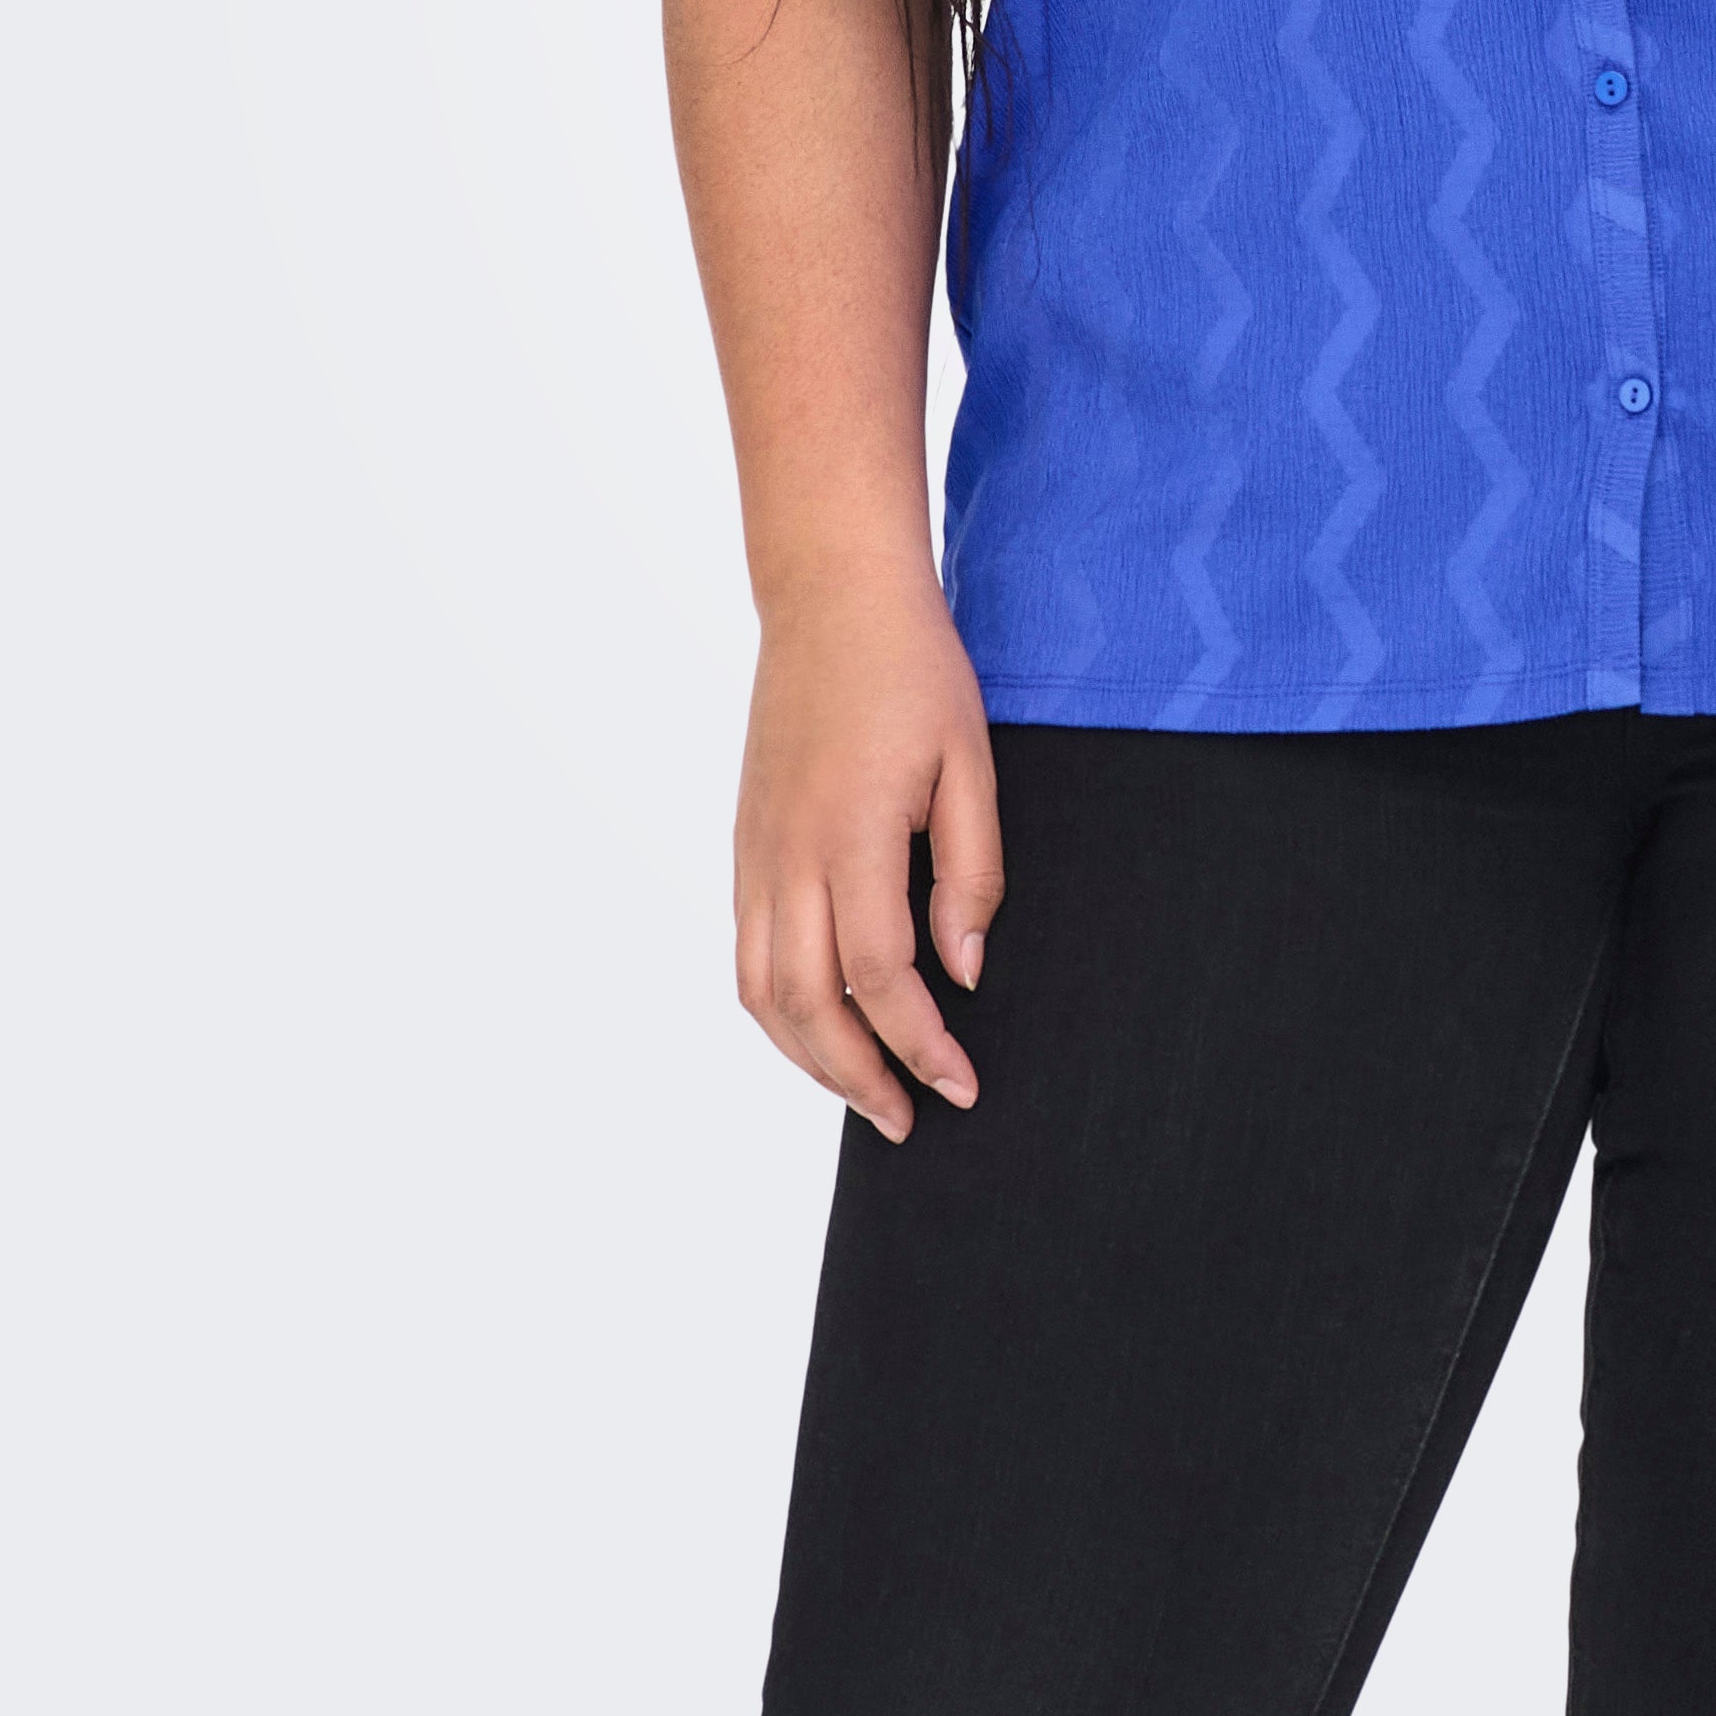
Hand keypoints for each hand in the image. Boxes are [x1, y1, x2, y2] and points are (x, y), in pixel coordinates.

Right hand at [733, 563, 1005, 1140]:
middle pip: (808, 1007)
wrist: (829, 597)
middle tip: (912, 1119)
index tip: (962, 1085)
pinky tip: (819, 1024)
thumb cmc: (914, 671)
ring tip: (865, 1091)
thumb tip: (963, 971)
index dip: (923, 1046)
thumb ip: (972, 870)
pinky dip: (777, 1009)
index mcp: (852, 836)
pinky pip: (745, 953)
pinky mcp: (743, 844)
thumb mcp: (970, 760)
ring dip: (809, 1058)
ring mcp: (755, 852)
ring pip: (760, 992)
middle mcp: (788, 856)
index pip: (882, 980)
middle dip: (859, 1078)